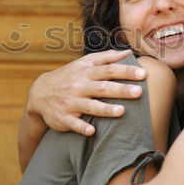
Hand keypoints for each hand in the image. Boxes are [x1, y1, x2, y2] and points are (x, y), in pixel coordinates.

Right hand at [27, 49, 146, 135]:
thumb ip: (107, 58)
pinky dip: (81, 127)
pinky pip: (73, 123)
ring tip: (121, 111)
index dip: (126, 71)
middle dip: (121, 89)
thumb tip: (128, 52)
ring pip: (89, 106)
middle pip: (103, 87)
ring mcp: (71, 102)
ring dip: (105, 109)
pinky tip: (92, 132)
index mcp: (87, 72)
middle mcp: (79, 86)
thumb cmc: (70, 76)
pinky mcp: (63, 118)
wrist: (40, 93)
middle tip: (139, 92)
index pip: (109, 70)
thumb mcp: (85, 63)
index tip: (143, 73)